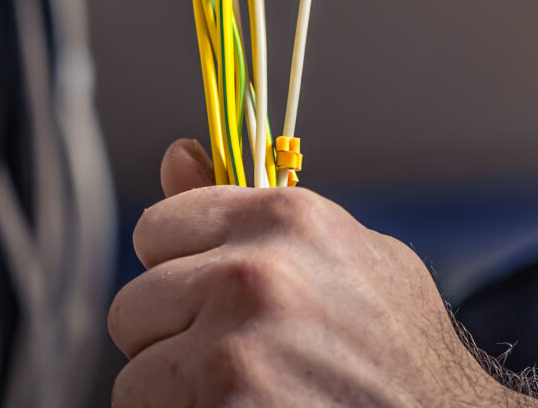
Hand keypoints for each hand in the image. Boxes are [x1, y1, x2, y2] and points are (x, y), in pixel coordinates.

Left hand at [108, 140, 529, 405]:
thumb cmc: (403, 349)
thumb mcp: (349, 256)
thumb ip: (255, 212)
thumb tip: (176, 153)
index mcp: (285, 218)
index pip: (157, 229)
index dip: (182, 271)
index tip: (215, 301)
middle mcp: (254, 274)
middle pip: (134, 307)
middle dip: (173, 339)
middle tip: (241, 365)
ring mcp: (233, 351)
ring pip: (134, 376)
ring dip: (176, 396)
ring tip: (247, 397)